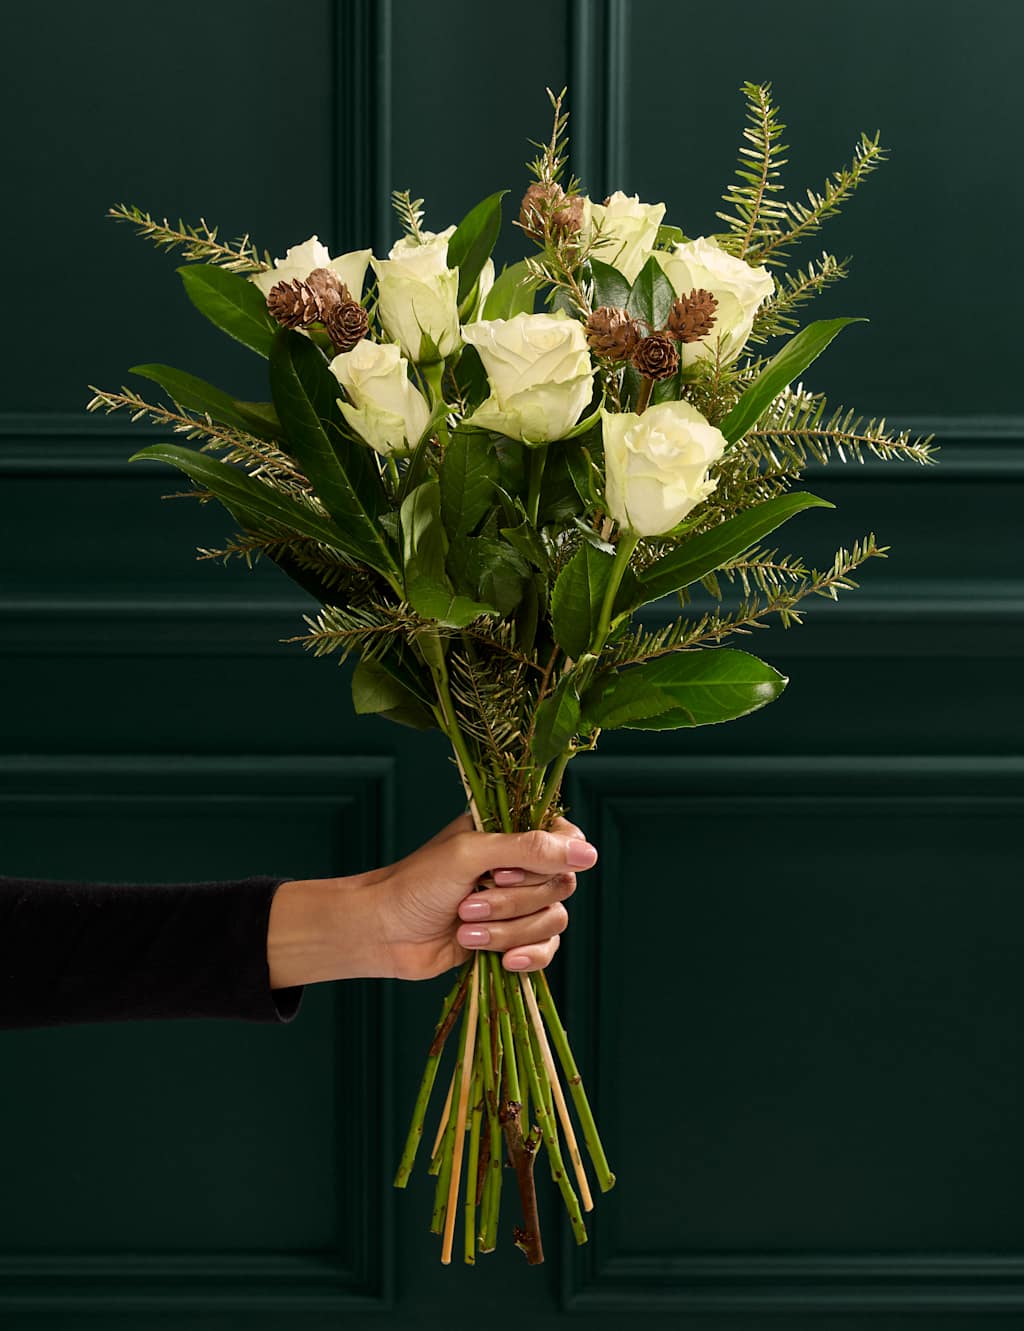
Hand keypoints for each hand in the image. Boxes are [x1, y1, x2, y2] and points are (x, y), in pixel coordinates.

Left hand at [266, 815, 597, 987]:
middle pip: (560, 884)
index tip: (503, 872)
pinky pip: (547, 950)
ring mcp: (518, 904)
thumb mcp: (472, 854)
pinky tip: (502, 961)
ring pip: (553, 920)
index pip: (566, 840)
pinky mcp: (513, 939)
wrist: (384, 933)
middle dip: (513, 902)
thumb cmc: (418, 883)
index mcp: (512, 832)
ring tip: (464, 930)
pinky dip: (526, 957)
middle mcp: (520, 865)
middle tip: (467, 903)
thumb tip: (590, 854)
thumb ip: (529, 849)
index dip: (546, 861)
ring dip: (507, 931)